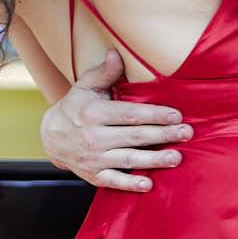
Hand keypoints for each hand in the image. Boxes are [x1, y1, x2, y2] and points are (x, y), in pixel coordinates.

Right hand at [38, 51, 192, 192]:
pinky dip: (130, 184)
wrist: (51, 137)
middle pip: (134, 137)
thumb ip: (104, 72)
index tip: (176, 115)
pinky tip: (149, 184)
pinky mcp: (94, 176)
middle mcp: (94, 137)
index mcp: (94, 113)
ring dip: (154, 160)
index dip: (154, 115)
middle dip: (162, 135)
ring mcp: (94, 158)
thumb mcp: (85, 87)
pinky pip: (114, 181)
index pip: (129, 114)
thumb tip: (116, 53)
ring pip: (128, 159)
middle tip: (186, 133)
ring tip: (177, 157)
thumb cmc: (75, 107)